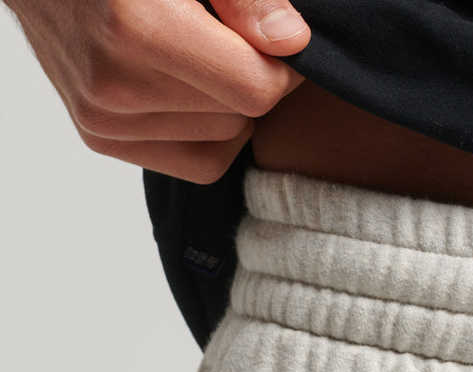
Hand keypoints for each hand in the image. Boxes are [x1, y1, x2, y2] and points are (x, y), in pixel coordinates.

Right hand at [7, 0, 310, 182]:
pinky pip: (198, 163)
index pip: (254, 89)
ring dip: (228, 103)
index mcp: (136, 30)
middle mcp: (113, 86)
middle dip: (250, 77)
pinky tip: (195, 90)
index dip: (284, 66)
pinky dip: (211, 132)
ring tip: (204, 56)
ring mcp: (103, 120)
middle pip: (240, 114)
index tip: (281, 40)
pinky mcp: (102, 138)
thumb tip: (292, 43)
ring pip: (222, 138)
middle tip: (233, 38)